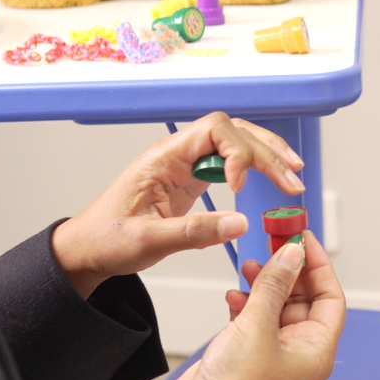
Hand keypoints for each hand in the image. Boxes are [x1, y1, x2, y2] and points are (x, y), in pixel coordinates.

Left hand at [51, 112, 304, 297]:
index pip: (214, 130)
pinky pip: (230, 162)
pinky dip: (255, 168)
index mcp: (163, 158)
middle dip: (266, 152)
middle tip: (292, 178)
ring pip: (236, 143)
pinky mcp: (192, 180)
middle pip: (233, 132)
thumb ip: (194, 232)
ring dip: (266, 155)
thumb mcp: (147, 241)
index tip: (240, 186)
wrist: (86, 250)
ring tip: (293, 174)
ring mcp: (186, 165)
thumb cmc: (105, 240)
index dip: (237, 151)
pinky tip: (273, 177)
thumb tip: (240, 222)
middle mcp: (177, 154)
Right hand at [157, 231, 344, 379]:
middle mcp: (299, 352)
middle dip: (288, 271)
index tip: (303, 238)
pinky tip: (233, 295)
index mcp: (316, 350)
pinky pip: (254, 319)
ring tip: (249, 266)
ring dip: (264, 284)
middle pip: (303, 299)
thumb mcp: (258, 326)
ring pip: (276, 306)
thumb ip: (275, 285)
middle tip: (274, 242)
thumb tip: (291, 254)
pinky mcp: (247, 354)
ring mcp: (272, 353)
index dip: (318, 265)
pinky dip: (245, 302)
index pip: (330, 298)